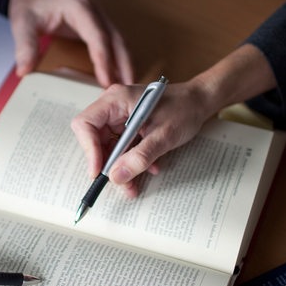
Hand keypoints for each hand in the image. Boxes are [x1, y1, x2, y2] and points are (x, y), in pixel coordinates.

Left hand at [8, 0, 133, 86]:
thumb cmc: (30, 2)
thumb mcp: (22, 22)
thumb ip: (25, 46)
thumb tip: (24, 70)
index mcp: (78, 6)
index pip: (97, 35)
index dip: (104, 59)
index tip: (106, 80)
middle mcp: (93, 10)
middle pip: (116, 39)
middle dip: (123, 64)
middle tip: (126, 87)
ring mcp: (98, 16)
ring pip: (119, 41)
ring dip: (124, 63)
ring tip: (126, 86)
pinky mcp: (97, 24)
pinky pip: (112, 42)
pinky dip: (118, 59)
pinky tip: (117, 75)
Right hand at [70, 44, 276, 196]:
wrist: (200, 102)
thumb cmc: (185, 108)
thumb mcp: (164, 135)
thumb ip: (140, 157)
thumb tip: (116, 177)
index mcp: (115, 100)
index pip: (85, 125)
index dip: (89, 150)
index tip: (99, 172)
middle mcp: (112, 107)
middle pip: (93, 139)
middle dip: (106, 164)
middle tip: (119, 183)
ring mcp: (119, 117)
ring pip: (106, 147)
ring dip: (119, 167)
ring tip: (133, 186)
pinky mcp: (127, 126)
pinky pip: (120, 147)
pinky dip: (130, 161)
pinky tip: (147, 168)